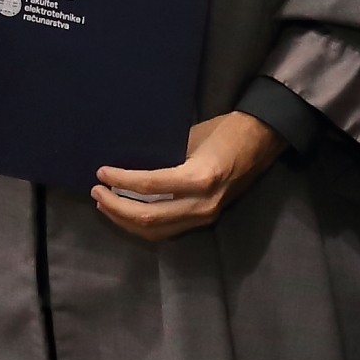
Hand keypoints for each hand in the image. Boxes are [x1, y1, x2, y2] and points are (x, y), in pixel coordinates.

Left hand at [93, 110, 283, 240]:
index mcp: (200, 177)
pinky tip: (129, 212)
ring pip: (157, 230)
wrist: (262, 140)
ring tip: (105, 204)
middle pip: (149, 217)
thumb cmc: (226, 129)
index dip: (121, 180)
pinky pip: (169, 229)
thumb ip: (164, 157)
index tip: (101, 172)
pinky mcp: (206, 218)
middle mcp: (202, 203)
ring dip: (126, 219)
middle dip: (116, 207)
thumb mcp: (191, 137)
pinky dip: (145, 224)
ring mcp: (206, 215)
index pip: (150, 187)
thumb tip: (129, 164)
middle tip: (96, 192)